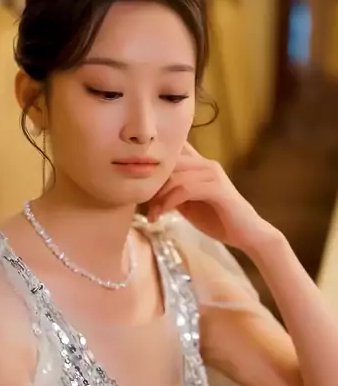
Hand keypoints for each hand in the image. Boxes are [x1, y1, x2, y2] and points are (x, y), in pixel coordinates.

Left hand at [148, 142, 271, 251]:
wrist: (247, 234)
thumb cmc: (217, 219)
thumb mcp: (188, 203)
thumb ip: (173, 192)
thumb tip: (148, 190)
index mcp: (200, 165)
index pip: (174, 150)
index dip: (153, 162)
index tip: (139, 183)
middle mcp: (206, 164)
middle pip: (169, 161)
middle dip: (152, 182)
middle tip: (144, 204)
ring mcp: (213, 174)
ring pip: (175, 176)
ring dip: (158, 197)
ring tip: (153, 215)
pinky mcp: (217, 188)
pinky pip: (186, 189)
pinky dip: (169, 202)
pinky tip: (162, 215)